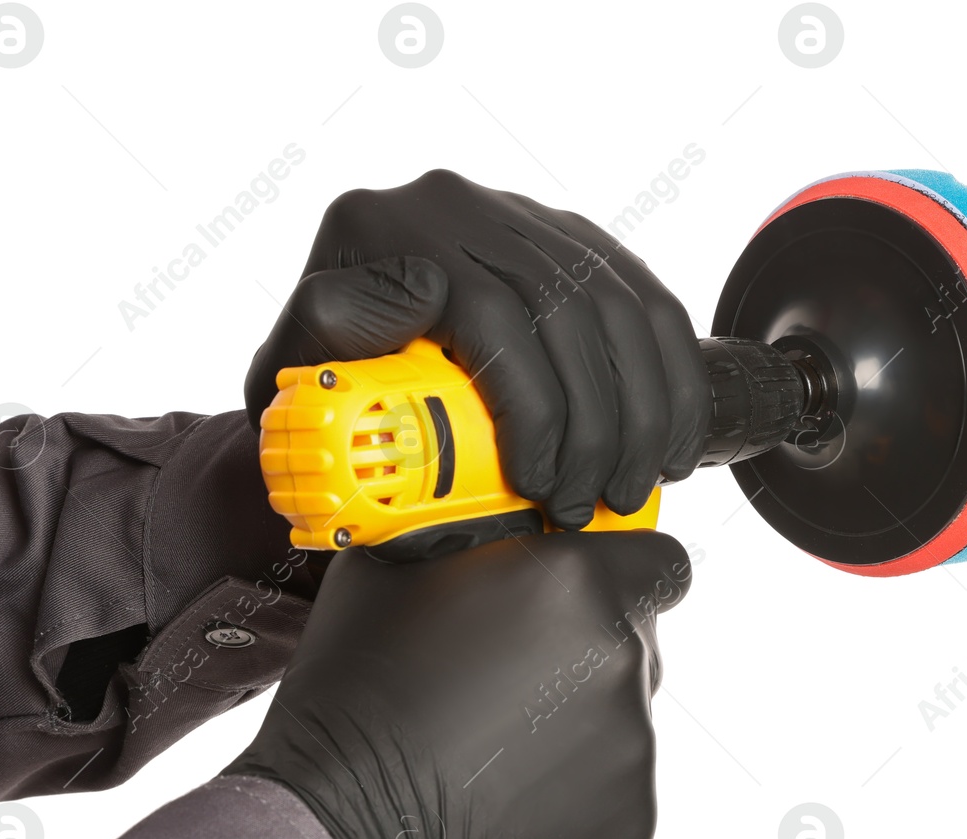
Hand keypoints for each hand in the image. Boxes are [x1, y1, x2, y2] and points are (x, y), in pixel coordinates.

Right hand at [225, 531, 692, 838]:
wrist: (338, 832)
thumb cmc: (353, 703)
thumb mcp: (393, 573)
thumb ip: (473, 540)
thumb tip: (496, 532)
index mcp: (574, 585)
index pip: (659, 563)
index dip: (625, 576)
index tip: (596, 596)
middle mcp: (618, 661)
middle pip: (633, 646)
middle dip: (581, 658)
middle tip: (506, 686)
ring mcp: (631, 748)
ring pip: (622, 723)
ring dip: (575, 730)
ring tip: (492, 752)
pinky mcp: (629, 823)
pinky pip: (616, 794)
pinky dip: (574, 798)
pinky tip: (504, 800)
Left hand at [244, 170, 710, 528]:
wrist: (355, 318)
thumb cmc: (325, 360)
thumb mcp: (293, 363)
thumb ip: (315, 354)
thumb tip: (394, 331)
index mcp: (385, 227)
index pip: (487, 310)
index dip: (530, 404)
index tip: (537, 482)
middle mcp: (459, 206)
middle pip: (562, 311)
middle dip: (595, 425)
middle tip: (588, 504)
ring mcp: (525, 217)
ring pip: (616, 308)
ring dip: (641, 410)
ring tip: (633, 488)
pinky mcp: (578, 238)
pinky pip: (648, 300)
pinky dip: (672, 378)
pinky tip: (672, 445)